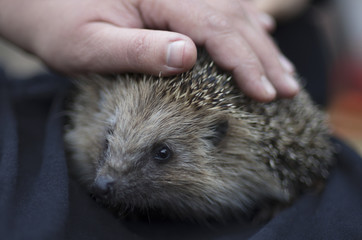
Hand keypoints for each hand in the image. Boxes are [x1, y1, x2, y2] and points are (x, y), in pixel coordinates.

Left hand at [0, 0, 297, 100]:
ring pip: (233, 13)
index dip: (244, 63)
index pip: (214, 29)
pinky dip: (245, 26)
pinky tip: (262, 35)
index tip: (267, 93)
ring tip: (284, 73)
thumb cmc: (58, 23)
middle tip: (289, 89)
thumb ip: (136, 49)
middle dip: (263, 58)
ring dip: (261, 46)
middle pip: (232, 20)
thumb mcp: (88, 45)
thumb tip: (187, 55)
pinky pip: (220, 7)